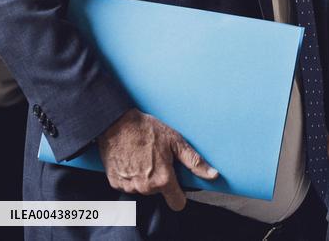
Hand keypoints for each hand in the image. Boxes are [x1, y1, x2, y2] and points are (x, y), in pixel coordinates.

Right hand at [98, 108, 217, 210]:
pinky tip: (132, 161)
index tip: (178, 187)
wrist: (117, 124)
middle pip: (159, 192)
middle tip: (157, 160)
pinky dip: (131, 177)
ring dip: (145, 178)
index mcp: (163, 179)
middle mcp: (145, 187)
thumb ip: (194, 162)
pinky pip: (129, 185)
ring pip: (144, 189)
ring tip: (143, 159)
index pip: (177, 203)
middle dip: (161, 180)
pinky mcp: (115, 183)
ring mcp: (129, 187)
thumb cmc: (147, 130)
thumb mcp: (176, 142)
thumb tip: (212, 174)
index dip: (179, 195)